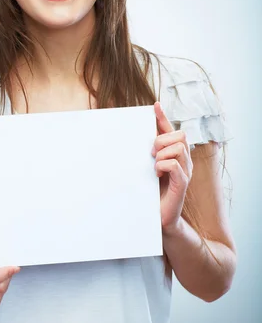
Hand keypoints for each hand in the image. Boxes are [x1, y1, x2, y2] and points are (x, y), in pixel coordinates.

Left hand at [152, 102, 192, 233]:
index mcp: (175, 154)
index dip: (163, 117)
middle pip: (179, 135)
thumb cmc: (151, 193)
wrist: (158, 217)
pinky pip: (174, 165)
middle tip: (151, 154)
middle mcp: (184, 160)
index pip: (171, 129)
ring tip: (155, 167)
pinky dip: (162, 166)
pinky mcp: (182, 183)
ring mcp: (185, 171)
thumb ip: (147, 154)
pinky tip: (157, 175)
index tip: (154, 106)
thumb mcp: (147, 168)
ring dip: (161, 154)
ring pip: (178, 148)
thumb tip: (136, 137)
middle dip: (162, 140)